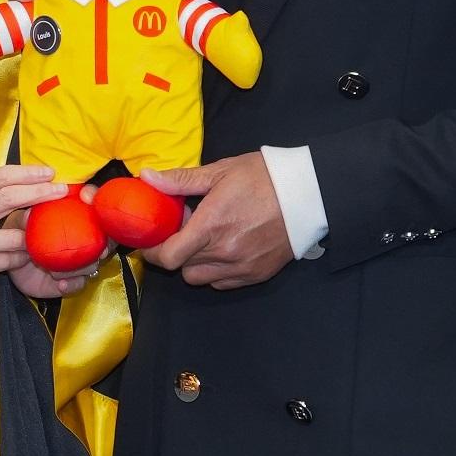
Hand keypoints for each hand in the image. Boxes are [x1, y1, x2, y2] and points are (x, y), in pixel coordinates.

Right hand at [0, 165, 68, 290]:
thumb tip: (25, 181)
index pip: (0, 177)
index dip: (28, 173)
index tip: (49, 172)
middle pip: (10, 199)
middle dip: (41, 193)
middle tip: (62, 191)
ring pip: (14, 237)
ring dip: (36, 233)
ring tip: (50, 228)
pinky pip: (6, 261)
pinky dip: (22, 256)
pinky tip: (31, 252)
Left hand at [6, 184, 106, 298]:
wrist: (14, 269)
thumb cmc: (19, 238)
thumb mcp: (18, 225)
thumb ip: (24, 219)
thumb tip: (29, 213)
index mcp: (72, 216)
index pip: (92, 203)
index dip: (94, 197)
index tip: (86, 196)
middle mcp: (81, 237)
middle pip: (105, 236)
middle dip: (106, 241)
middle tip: (99, 248)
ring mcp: (80, 259)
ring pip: (94, 262)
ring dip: (80, 266)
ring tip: (58, 270)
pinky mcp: (74, 279)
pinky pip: (81, 282)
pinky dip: (73, 283)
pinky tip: (61, 283)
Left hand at [140, 153, 293, 289]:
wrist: (308, 193)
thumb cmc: (262, 177)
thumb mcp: (220, 172)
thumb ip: (180, 180)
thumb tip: (147, 178)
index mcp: (211, 225)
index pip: (168, 256)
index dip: (153, 251)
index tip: (150, 241)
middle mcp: (225, 252)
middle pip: (181, 267)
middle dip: (175, 251)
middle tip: (182, 230)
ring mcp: (242, 267)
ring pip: (200, 278)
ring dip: (194, 263)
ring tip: (204, 240)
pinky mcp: (257, 275)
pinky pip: (223, 283)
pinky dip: (215, 271)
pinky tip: (223, 249)